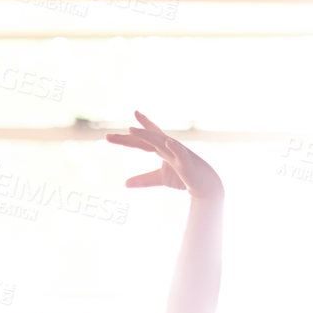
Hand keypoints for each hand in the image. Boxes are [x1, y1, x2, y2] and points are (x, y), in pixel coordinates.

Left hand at [105, 111, 222, 202]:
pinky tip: (168, 142)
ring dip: (146, 134)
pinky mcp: (186, 161)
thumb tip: (125, 183)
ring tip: (132, 130)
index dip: (131, 133)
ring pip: (159, 140)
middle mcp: (167, 146)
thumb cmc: (183, 177)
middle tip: (107, 136)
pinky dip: (174, 147)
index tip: (116, 128)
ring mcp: (176, 152)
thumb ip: (143, 179)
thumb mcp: (159, 178)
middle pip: (145, 139)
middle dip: (127, 137)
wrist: (204, 184)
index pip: (143, 140)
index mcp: (160, 149)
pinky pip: (180, 152)